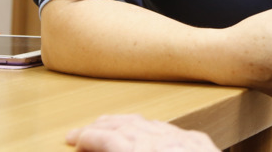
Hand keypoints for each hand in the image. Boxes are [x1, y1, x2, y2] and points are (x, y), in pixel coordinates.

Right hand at [66, 114, 218, 151]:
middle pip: (125, 127)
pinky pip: (169, 128)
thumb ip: (123, 151)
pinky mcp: (198, 141)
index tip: (74, 140)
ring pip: (148, 123)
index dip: (87, 138)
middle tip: (82, 131)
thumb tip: (106, 147)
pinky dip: (150, 127)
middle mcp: (162, 142)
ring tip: (108, 124)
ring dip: (124, 123)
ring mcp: (182, 139)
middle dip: (100, 126)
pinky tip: (146, 128)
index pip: (107, 140)